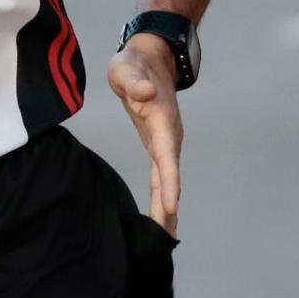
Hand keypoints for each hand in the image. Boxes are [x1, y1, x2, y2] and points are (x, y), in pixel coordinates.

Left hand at [108, 34, 183, 234]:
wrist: (150, 59)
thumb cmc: (133, 64)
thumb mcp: (126, 67)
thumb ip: (133, 80)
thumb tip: (144, 92)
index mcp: (160, 121)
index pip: (165, 156)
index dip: (170, 182)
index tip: (172, 207)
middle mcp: (168, 135)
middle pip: (169, 176)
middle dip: (168, 206)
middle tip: (165, 237)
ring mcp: (165, 141)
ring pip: (167, 179)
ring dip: (167, 206)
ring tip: (165, 236)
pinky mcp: (158, 143)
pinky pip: (161, 174)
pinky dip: (163, 194)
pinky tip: (162, 214)